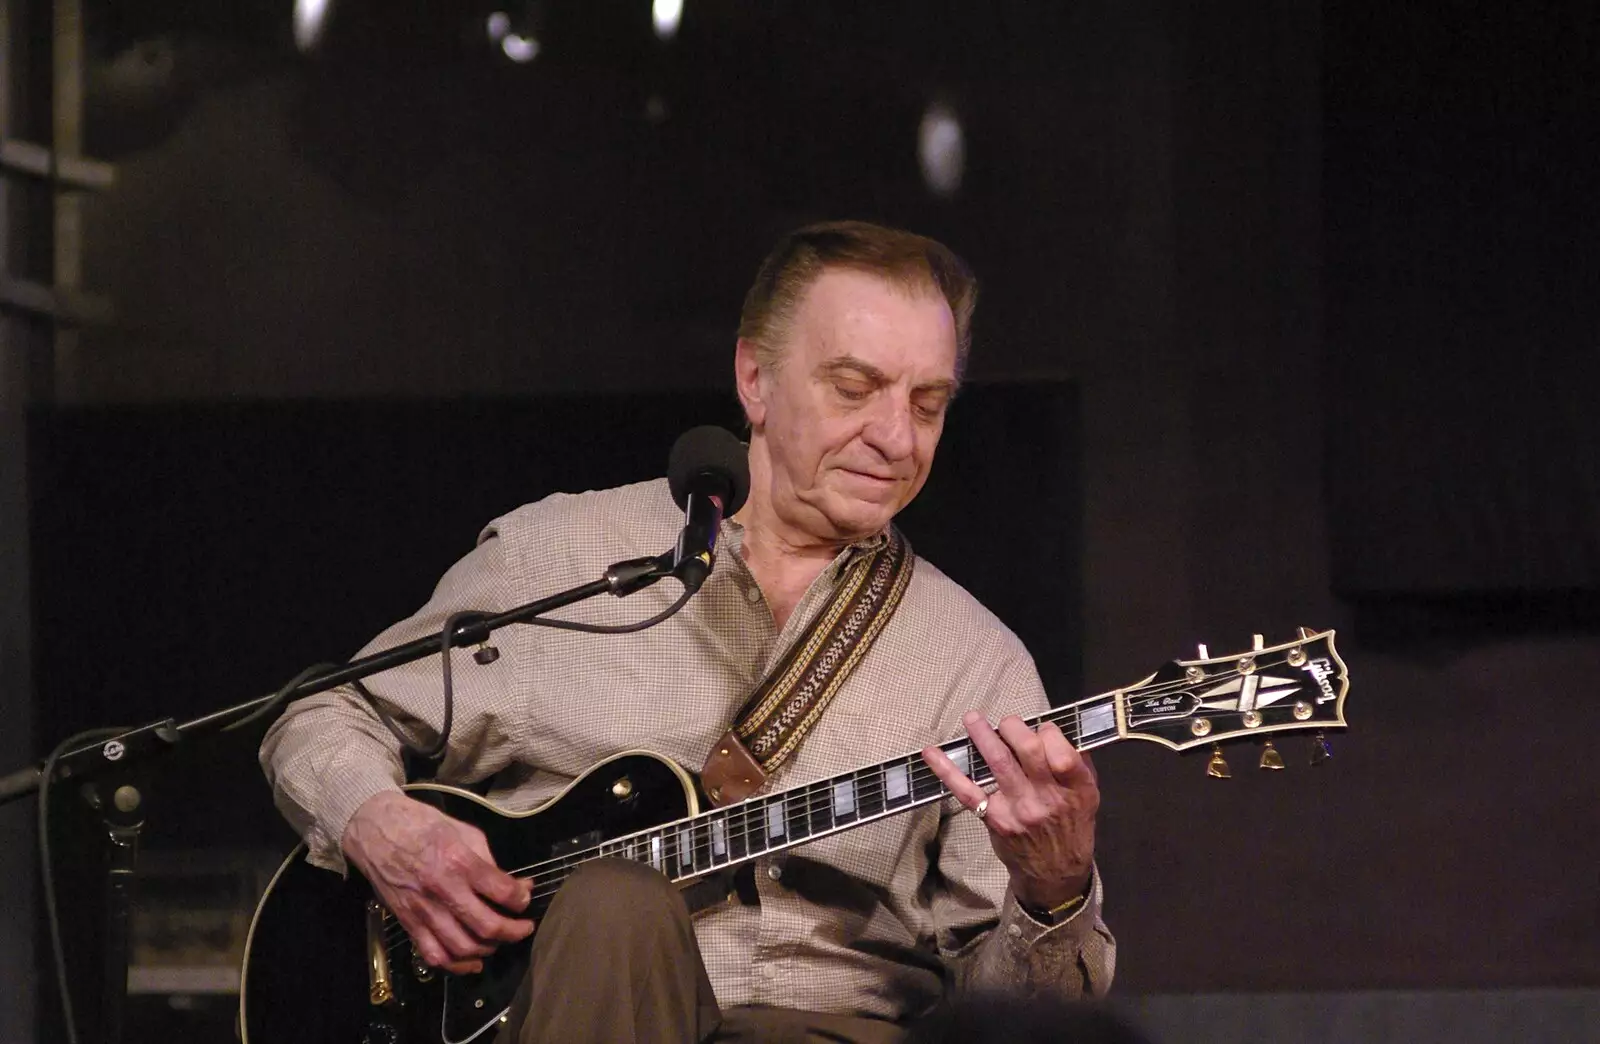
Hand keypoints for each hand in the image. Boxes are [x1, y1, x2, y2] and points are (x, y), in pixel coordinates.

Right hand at [343, 790, 534, 974]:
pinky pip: (433, 955)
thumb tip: (512, 883)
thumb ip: (488, 861)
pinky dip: (456, 964)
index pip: (502, 891)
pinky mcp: (407, 922)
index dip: (521, 898)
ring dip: (488, 949)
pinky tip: (472, 960)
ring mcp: (423, 910)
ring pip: (462, 947)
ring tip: (499, 941)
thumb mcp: (463, 831)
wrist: (375, 830)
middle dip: (514, 931)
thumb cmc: (421, 824)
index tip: (525, 898)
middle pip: (486, 926)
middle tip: (524, 928)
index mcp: (459, 861)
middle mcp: (442, 890)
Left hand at [922, 712, 1098, 908]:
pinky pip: (967, 791)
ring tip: (972, 718)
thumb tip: (1061, 729)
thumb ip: (1079, 763)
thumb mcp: (1089, 796)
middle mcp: (1047, 797)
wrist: (1055, 873)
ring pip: (998, 762)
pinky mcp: (994, 818)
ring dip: (982, 735)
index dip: (1048, 732)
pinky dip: (947, 770)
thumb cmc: (1072, 827)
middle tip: (1007, 723)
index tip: (1042, 729)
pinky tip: (931, 753)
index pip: (1061, 750)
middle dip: (1012, 727)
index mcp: (1076, 788)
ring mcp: (1018, 808)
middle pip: (1027, 750)